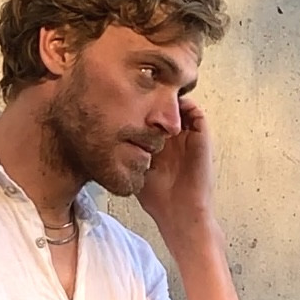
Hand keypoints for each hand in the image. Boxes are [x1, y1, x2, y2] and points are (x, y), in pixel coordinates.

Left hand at [136, 98, 215, 245]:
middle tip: (139, 87)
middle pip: (165, 107)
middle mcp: (175, 137)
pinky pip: (197, 113)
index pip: (151, 116)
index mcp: (160, 143)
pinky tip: (168, 107)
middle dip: (154, 96)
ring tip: (154, 93)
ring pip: (181, 107)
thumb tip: (98, 138)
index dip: (140, 106)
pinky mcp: (202, 137)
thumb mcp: (133, 168)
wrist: (180, 213)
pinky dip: (185, 105)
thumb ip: (123, 153)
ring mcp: (189, 136)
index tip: (125, 95)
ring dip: (169, 99)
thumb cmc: (158, 198)